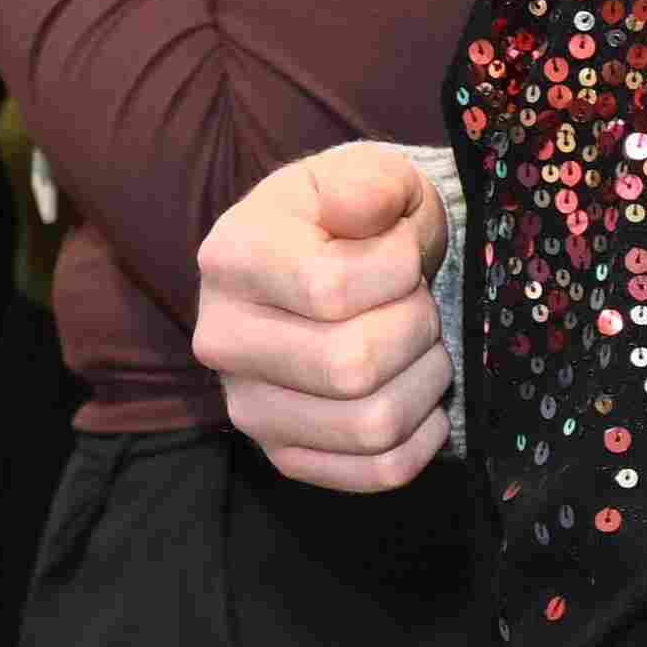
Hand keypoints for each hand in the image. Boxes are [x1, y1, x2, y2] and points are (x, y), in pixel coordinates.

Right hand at [198, 143, 455, 492]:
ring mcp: (247, 406)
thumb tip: (361, 208)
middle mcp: (220, 340)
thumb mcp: (369, 175)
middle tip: (418, 303)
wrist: (346, 265)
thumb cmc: (363, 219)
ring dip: (426, 381)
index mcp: (231, 259)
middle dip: (416, 328)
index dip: (397, 270)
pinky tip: (421, 393)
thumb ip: (370, 182)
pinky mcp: (285, 453)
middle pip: (351, 365)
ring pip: (371, 424)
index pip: (330, 289)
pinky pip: (379, 471)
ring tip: (420, 344)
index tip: (403, 253)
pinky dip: (423, 435)